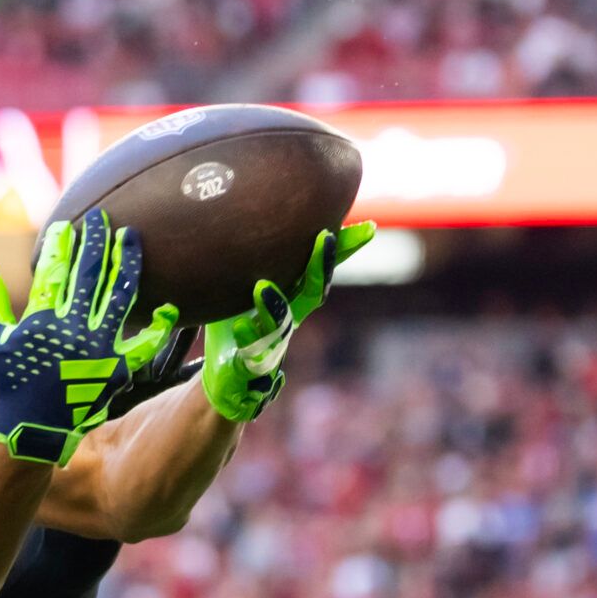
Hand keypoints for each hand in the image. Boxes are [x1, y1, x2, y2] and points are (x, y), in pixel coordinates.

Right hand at [0, 210, 178, 465]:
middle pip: (90, 273)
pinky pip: (145, 345)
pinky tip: (172, 307)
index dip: (59, 244)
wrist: (31, 429)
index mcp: (42, 320)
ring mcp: (99, 349)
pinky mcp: (118, 370)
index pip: (53, 269)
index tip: (65, 225)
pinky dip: (160, 328)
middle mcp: (73, 330)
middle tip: (103, 218)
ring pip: (120, 296)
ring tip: (132, 238)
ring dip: (127, 263)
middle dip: (96, 240)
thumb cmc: (10, 382)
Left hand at [200, 220, 374, 422]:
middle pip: (312, 293)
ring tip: (262, 287)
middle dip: (320, 266)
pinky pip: (253, 356)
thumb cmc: (236, 329)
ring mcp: (272, 346)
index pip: (318, 271)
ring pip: (279, 326)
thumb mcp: (242, 291)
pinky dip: (249, 341)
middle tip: (326, 237)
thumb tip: (266, 213)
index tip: (368, 228)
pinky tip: (241, 325)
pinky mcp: (251, 369)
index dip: (343, 252)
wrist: (227, 384)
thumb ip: (256, 264)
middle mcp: (287, 321)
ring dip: (274, 306)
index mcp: (289, 301)